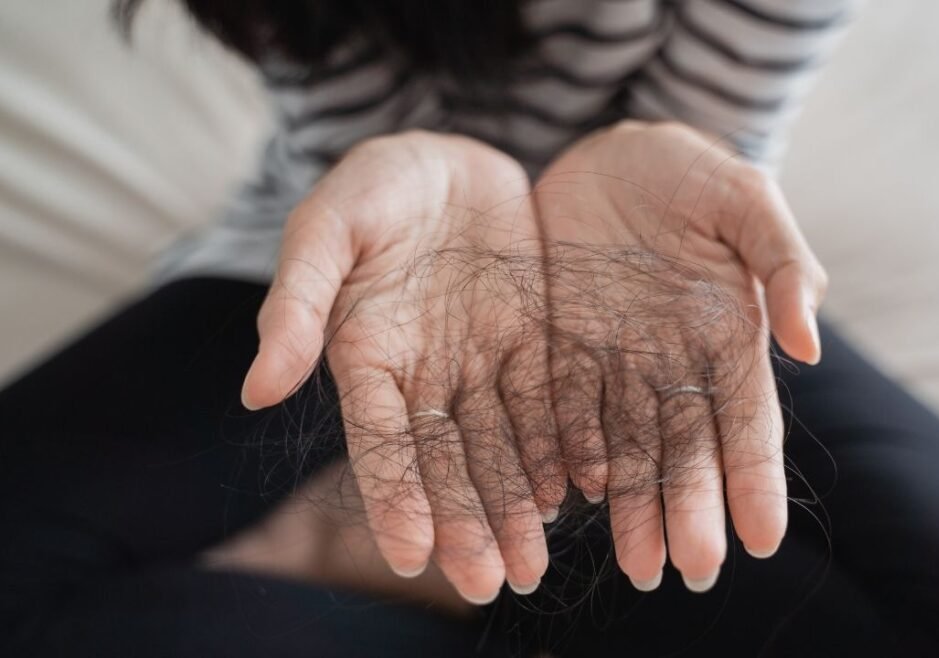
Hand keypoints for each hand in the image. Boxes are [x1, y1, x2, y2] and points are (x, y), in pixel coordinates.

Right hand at [240, 133, 559, 603]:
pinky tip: (576, 490)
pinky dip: (560, 444)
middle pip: (448, 460)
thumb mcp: (326, 227)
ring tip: (534, 562)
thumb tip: (257, 390)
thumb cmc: (372, 186)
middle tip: (492, 581)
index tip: (412, 554)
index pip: (380, 440)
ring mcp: (483, 360)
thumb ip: (297, 303)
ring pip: (502, 444)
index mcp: (368, 355)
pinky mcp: (535, 339)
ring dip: (516, 503)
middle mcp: (427, 373)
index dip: (396, 496)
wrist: (447, 156)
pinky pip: (549, 399)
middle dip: (467, 522)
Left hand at [531, 120, 827, 590]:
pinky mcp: (560, 350)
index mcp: (728, 338)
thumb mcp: (744, 200)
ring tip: (636, 563)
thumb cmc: (690, 172)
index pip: (748, 423)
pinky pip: (562, 412)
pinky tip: (568, 497)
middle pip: (686, 451)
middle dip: (690, 510)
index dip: (755, 481)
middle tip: (688, 568)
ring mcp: (615, 363)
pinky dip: (567, 455)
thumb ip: (781, 263)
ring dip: (632, 506)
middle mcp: (674, 365)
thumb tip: (810, 347)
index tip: (762, 540)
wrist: (609, 151)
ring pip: (626, 448)